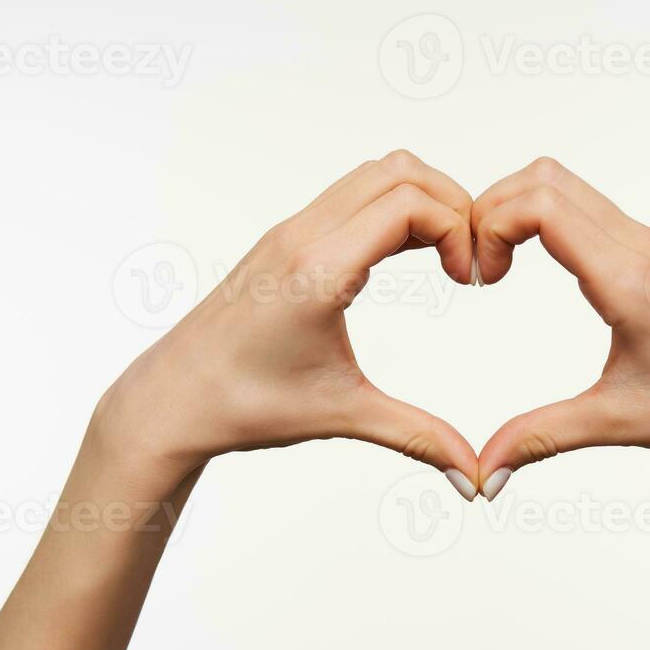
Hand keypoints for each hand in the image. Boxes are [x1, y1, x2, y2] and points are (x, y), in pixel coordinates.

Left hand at [92, 150, 481, 500]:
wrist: (173, 399)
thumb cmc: (245, 405)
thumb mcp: (343, 415)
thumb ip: (417, 438)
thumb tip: (476, 478)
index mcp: (319, 271)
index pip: (408, 205)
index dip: (457, 230)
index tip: (469, 280)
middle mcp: (303, 236)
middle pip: (399, 171)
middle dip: (451, 205)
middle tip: (467, 260)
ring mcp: (290, 231)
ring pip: (374, 173)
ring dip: (422, 201)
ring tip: (444, 257)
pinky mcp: (285, 238)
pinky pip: (351, 195)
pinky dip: (392, 208)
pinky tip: (408, 255)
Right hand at [472, 158, 649, 499]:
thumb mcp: (617, 423)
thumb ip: (540, 439)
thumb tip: (480, 473)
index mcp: (628, 281)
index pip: (542, 206)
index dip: (490, 226)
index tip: (481, 280)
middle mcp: (639, 247)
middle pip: (544, 178)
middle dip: (491, 210)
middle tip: (478, 269)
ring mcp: (649, 243)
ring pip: (565, 185)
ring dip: (517, 211)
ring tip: (498, 268)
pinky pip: (586, 207)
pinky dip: (543, 219)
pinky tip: (533, 267)